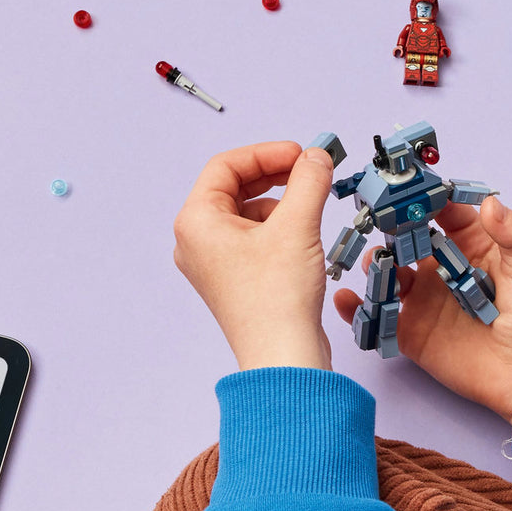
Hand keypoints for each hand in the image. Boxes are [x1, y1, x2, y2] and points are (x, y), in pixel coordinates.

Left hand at [174, 141, 334, 370]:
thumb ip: (308, 179)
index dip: (266, 153)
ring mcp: (214, 262)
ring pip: (247, 212)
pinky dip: (279, 227)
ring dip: (281, 202)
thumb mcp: (297, 224)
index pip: (226, 166)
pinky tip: (304, 236)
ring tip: (311, 208)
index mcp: (196, 222)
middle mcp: (196, 241)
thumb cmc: (276, 301)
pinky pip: (254, 237)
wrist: (283, 356)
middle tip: (309, 170)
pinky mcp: (234, 279)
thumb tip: (316, 156)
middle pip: (234, 187)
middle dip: (275, 176)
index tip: (299, 154)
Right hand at [334, 197, 511, 422]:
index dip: (423, 198)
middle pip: (406, 240)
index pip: (440, 213)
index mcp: (469, 245)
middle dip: (388, 229)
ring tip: (371, 264)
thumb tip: (490, 201)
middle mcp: (439, 268)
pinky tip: (344, 300)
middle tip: (375, 220)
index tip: (405, 187)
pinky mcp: (410, 332)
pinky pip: (377, 317)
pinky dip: (355, 309)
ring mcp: (422, 300)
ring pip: (386, 275)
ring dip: (374, 266)